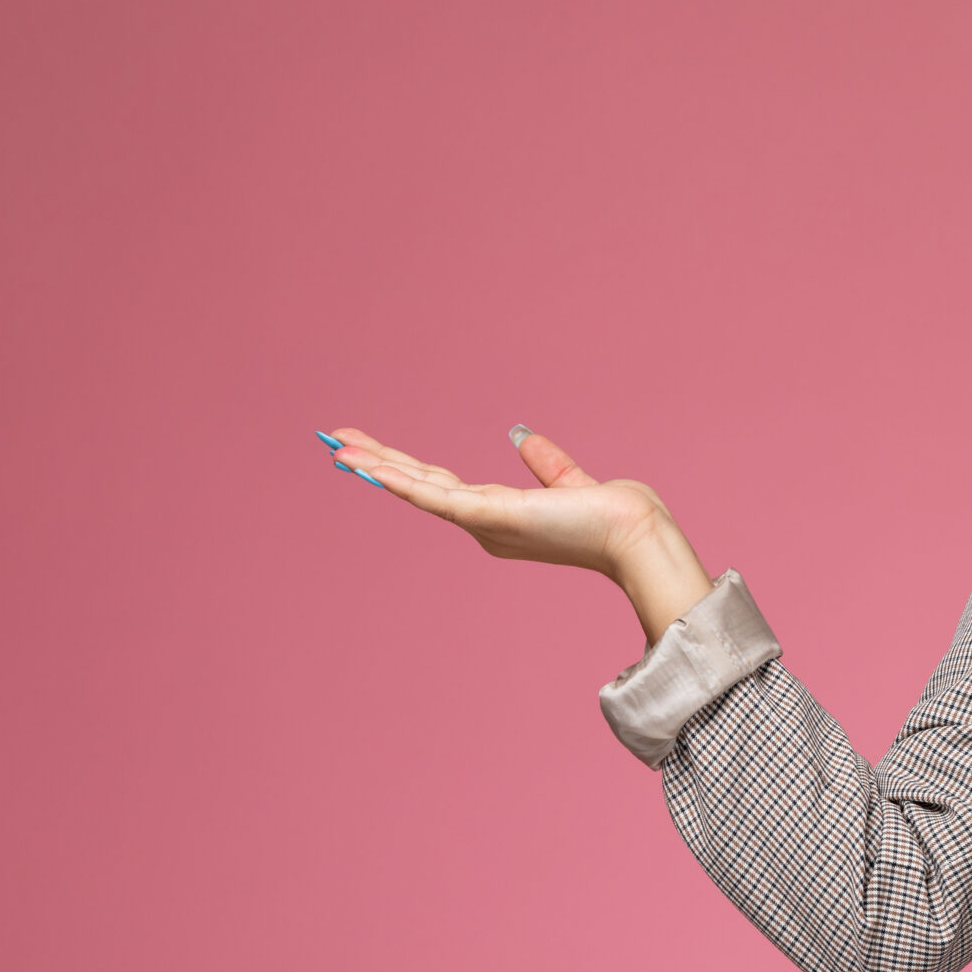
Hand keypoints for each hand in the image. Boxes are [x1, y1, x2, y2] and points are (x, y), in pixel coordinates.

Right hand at [322, 425, 715, 642]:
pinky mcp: (494, 518)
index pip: (442, 485)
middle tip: (334, 440)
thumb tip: (520, 436)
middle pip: (421, 485)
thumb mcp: (570, 482)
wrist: (636, 535)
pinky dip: (404, 483)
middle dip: (377, 462)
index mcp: (500, 516)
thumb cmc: (614, 517)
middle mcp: (486, 524)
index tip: (374, 450)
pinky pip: (438, 498)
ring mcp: (486, 523)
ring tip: (337, 447)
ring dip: (377, 467)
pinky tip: (372, 468)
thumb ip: (546, 463)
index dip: (407, 467)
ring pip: (420, 490)